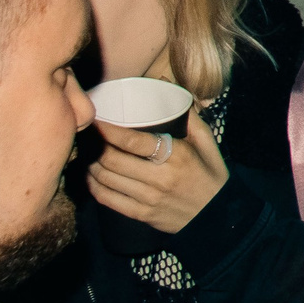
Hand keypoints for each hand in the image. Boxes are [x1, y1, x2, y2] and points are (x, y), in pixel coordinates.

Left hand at [88, 106, 229, 232]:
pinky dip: (93, 185)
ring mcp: (148, 198)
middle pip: (112, 160)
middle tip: (86, 135)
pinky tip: (91, 175)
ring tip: (86, 153)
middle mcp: (160, 177)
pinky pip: (107, 199)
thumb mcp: (207, 142)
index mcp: (177, 155)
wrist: (217, 215)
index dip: (108, 130)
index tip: (96, 120)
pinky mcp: (141, 214)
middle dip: (93, 146)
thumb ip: (187, 116)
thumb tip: (165, 86)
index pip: (132, 141)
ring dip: (90, 164)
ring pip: (105, 179)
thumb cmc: (210, 174)